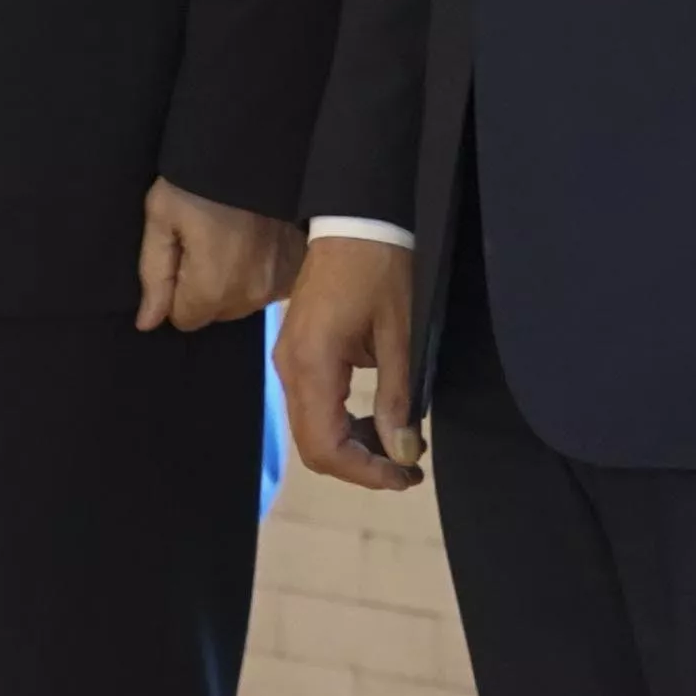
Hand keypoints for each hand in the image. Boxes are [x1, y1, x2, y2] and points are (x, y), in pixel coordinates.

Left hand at [135, 178, 305, 333]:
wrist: (252, 149)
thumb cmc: (198, 181)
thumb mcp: (161, 218)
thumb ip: (154, 276)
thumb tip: (147, 323)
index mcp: (213, 289)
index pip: (183, 319)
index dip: (175, 288)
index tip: (182, 252)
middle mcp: (251, 296)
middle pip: (215, 313)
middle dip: (204, 287)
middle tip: (207, 241)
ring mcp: (279, 283)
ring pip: (242, 302)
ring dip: (233, 281)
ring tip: (233, 238)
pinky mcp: (298, 268)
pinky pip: (268, 287)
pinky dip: (259, 271)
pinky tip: (256, 242)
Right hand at [277, 233, 426, 492]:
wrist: (353, 219)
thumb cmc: (381, 269)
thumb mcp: (400, 335)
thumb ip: (398, 397)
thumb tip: (402, 452)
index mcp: (313, 365)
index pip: (325, 446)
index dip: (365, 472)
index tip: (405, 476)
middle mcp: (290, 369)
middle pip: (314, 445)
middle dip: (360, 466)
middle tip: (407, 469)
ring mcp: (289, 361)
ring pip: (311, 429)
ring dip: (352, 447)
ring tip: (398, 446)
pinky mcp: (296, 352)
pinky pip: (312, 405)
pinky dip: (343, 423)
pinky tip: (377, 420)